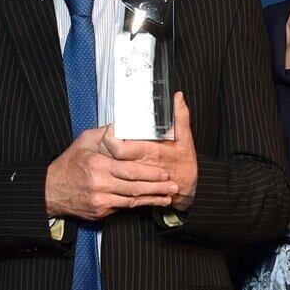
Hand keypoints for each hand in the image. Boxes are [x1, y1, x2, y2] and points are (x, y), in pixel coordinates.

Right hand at [45, 123, 177, 219]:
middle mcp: (100, 185)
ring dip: (152, 199)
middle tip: (174, 185)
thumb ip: (105, 133)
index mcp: (98, 165)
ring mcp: (100, 201)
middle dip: (157, 187)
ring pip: (131, 201)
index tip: (164, 172)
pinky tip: (151, 203)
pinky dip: (138, 206)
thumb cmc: (69, 163)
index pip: (129, 170)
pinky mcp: (100, 212)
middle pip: (134, 187)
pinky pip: (123, 208)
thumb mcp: (84, 141)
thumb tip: (123, 124)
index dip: (149, 173)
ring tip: (168, 197)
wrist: (50, 190)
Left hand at [112, 91, 198, 213]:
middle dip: (103, 147)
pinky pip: (114, 180)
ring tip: (104, 150)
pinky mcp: (131, 187)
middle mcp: (139, 166)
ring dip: (104, 159)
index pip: (120, 147)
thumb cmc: (185, 167)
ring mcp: (134, 179)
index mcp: (150, 152)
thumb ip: (181, 118)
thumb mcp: (186, 141)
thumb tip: (178, 97)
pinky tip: (109, 165)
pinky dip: (109, 172)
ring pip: (110, 168)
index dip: (110, 137)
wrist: (185, 192)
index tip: (110, 129)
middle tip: (104, 138)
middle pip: (110, 157)